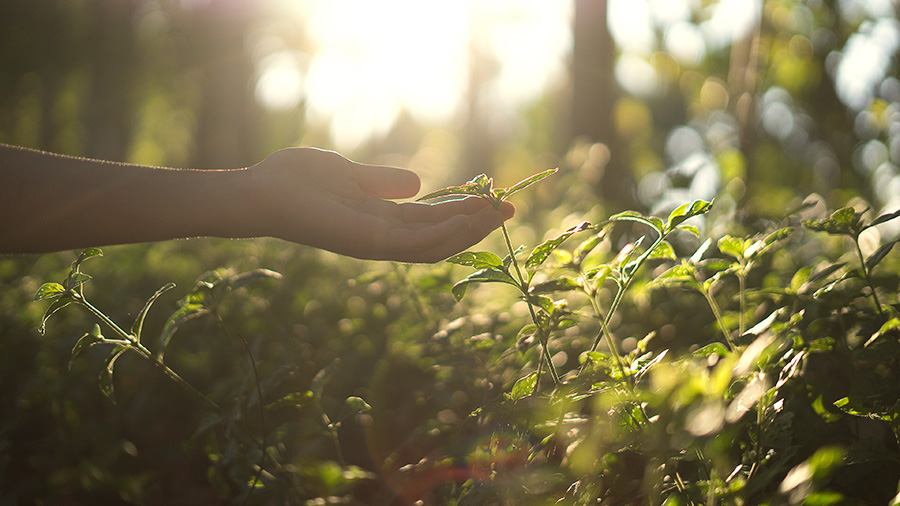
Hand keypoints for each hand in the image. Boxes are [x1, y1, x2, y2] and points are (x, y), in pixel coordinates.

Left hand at [248, 148, 514, 262]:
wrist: (263, 190)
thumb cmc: (298, 180)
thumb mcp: (352, 174)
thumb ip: (383, 182)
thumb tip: (418, 183)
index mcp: (380, 221)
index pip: (430, 222)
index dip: (462, 213)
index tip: (491, 199)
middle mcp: (382, 238)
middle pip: (439, 238)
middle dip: (475, 225)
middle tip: (509, 208)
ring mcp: (375, 244)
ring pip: (433, 245)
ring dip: (467, 231)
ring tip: (497, 213)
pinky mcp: (367, 242)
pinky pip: (414, 244)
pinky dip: (443, 233)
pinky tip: (466, 219)